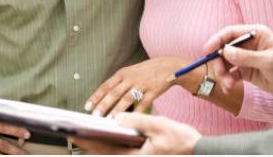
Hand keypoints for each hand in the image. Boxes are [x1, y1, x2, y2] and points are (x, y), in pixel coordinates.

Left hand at [70, 112, 200, 154]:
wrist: (197, 149)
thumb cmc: (179, 138)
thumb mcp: (158, 126)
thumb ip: (136, 122)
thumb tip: (116, 119)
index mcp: (135, 156)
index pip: (105, 149)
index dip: (89, 141)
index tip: (76, 135)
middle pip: (105, 152)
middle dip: (90, 142)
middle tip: (75, 132)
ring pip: (112, 151)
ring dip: (100, 142)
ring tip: (86, 133)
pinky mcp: (142, 156)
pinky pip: (122, 150)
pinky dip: (112, 143)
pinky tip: (107, 135)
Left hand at [84, 57, 186, 116]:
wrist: (168, 66)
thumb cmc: (147, 71)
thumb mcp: (131, 72)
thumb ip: (119, 82)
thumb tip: (104, 96)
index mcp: (123, 73)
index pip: (106, 86)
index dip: (96, 96)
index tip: (87, 106)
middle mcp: (131, 78)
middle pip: (114, 93)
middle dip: (103, 105)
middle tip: (95, 115)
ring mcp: (142, 85)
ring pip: (127, 99)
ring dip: (118, 110)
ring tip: (110, 120)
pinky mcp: (153, 91)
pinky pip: (143, 104)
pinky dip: (137, 112)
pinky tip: (131, 120)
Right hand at [204, 24, 272, 95]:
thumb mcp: (268, 61)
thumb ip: (246, 57)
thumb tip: (225, 51)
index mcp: (254, 34)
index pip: (230, 33)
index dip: (217, 40)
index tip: (207, 50)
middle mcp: (248, 44)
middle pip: (224, 49)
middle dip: (219, 62)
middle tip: (220, 75)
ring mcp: (246, 58)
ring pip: (226, 63)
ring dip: (223, 74)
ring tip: (228, 86)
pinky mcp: (246, 71)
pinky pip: (231, 74)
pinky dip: (228, 80)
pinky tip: (230, 88)